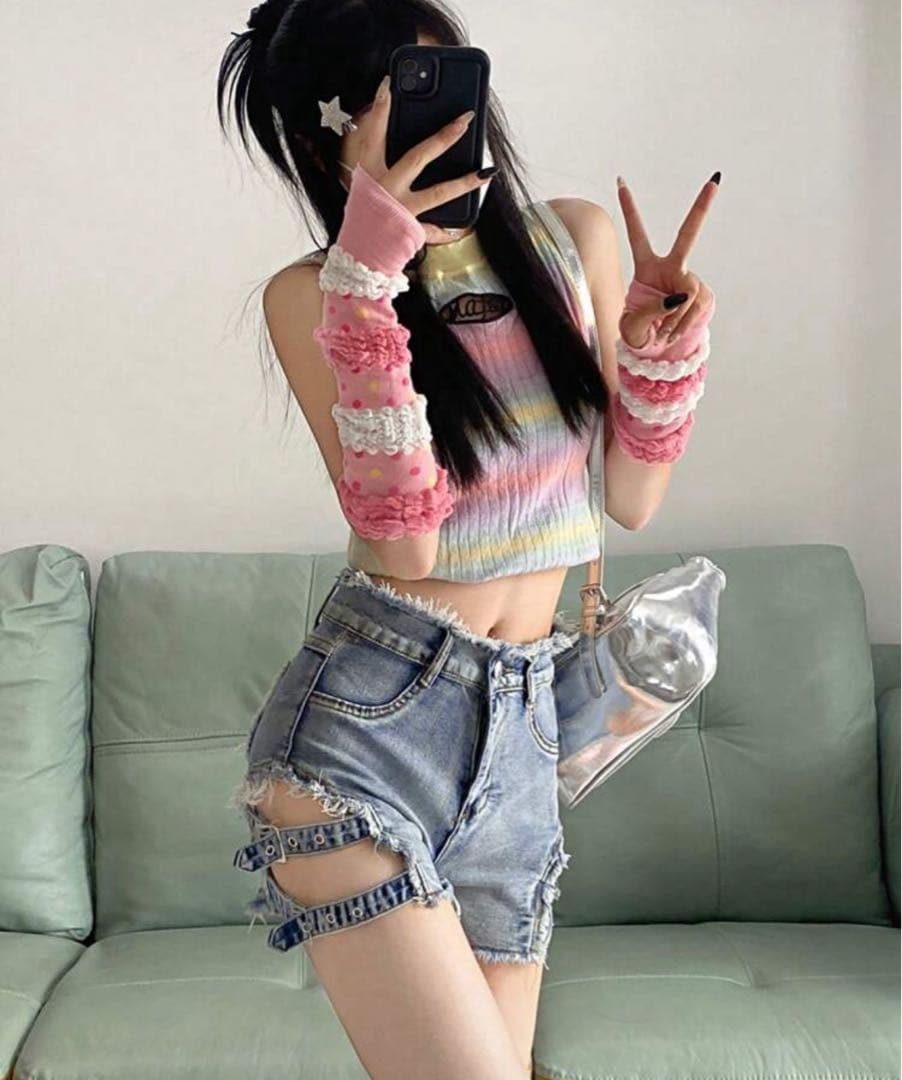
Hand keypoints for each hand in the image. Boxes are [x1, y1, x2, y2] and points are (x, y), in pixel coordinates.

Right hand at [348, 74, 492, 242]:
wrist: (357, 254)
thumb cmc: (362, 214)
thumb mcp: (363, 181)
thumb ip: (376, 156)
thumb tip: (396, 129)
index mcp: (369, 173)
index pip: (373, 134)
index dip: (380, 108)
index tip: (389, 84)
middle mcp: (386, 188)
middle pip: (417, 157)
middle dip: (443, 137)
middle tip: (464, 120)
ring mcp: (401, 210)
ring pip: (437, 192)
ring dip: (463, 182)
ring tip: (486, 172)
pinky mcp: (411, 230)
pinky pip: (434, 229)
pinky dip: (448, 228)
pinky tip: (462, 225)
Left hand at [616, 173, 718, 349]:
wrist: (656, 345)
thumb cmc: (637, 331)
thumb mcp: (632, 325)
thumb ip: (650, 310)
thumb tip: (677, 298)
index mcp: (646, 267)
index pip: (637, 235)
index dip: (629, 210)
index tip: (620, 182)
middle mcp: (671, 267)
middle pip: (687, 236)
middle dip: (701, 209)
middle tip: (714, 182)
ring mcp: (688, 279)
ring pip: (688, 294)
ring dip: (675, 319)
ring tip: (662, 333)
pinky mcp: (702, 295)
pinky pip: (695, 308)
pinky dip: (683, 325)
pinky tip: (673, 333)